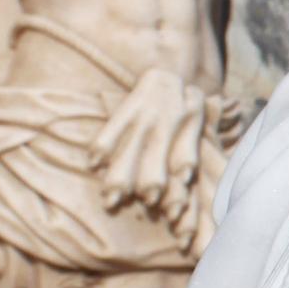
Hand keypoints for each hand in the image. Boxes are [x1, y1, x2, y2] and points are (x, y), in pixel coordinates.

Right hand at [89, 68, 208, 238]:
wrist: (167, 73)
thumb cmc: (184, 110)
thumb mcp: (196, 128)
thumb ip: (188, 154)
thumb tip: (185, 179)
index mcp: (187, 133)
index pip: (183, 165)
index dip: (179, 190)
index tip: (175, 213)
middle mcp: (167, 126)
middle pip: (156, 160)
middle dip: (151, 184)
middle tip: (146, 204)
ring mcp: (146, 117)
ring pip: (132, 148)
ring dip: (122, 175)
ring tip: (112, 199)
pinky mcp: (128, 108)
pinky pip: (113, 127)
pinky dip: (103, 144)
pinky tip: (93, 163)